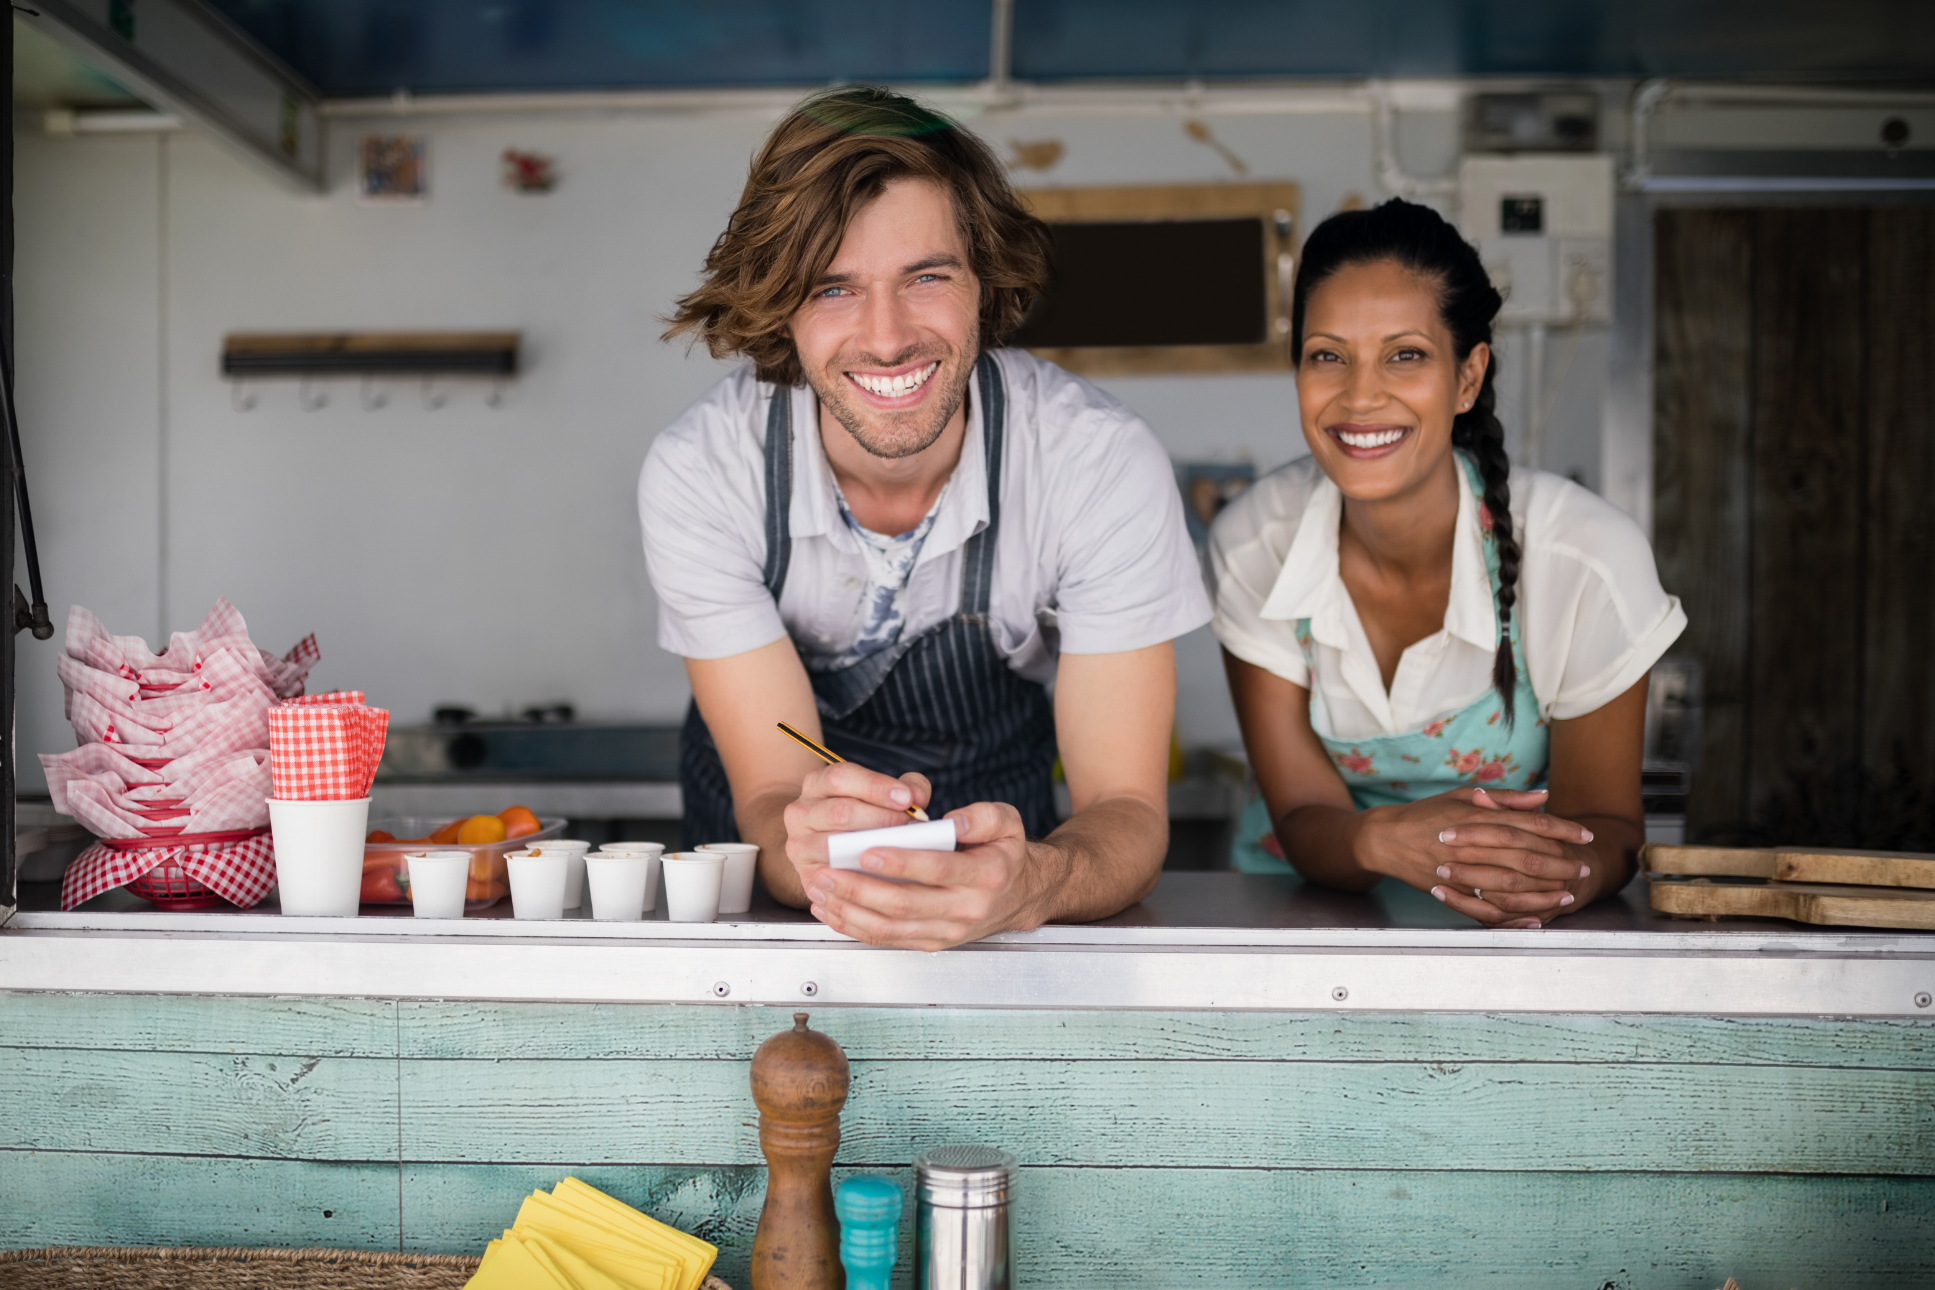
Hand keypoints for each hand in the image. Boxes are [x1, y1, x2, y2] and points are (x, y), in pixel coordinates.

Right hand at [782, 761, 932, 903]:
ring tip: (901, 851)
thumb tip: (918, 797)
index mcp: (817, 783)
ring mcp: (799, 845)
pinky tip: (883, 877)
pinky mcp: (805, 875)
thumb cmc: (863, 818)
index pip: (840, 777)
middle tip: (911, 828)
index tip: (906, 799)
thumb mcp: (882, 795)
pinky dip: (857, 877)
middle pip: (840, 812)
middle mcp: (801, 811)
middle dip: (881, 820)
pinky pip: (830, 878)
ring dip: (870, 849)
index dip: (875, 787)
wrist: (824, 849)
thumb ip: (906, 788)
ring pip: (832, 845)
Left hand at [801, 800, 1062, 950]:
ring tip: (821, 889)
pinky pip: (888, 939)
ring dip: (850, 910)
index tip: (868, 851)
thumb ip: (983, 816)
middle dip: (861, 888)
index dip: (902, 863)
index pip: (939, 869)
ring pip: (892, 927)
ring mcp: (947, 931)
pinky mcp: (932, 942)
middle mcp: (967, 909)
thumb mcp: (1009, 823)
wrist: (1020, 896)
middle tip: (828, 872)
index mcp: (986, 875)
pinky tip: (831, 910)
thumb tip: (953, 821)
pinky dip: (855, 927)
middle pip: (906, 904)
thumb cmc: (1005, 853)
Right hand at [1354, 787, 1593, 928]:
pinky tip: (1536, 918)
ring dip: (1544, 893)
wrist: (1386, 839)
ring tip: (1567, 895)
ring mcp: (1462, 870)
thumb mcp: (1463, 796)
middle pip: (1527, 857)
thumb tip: (1543, 798)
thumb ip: (1505, 798)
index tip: (1585, 836)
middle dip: (1561, 864)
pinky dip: (1515, 917)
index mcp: (1478, 817)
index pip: (1530, 824)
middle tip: (1583, 868)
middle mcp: (1472, 844)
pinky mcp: (1453, 892)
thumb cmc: (1427, 814)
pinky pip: (1488, 910)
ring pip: (1512, 886)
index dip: (1562, 830)